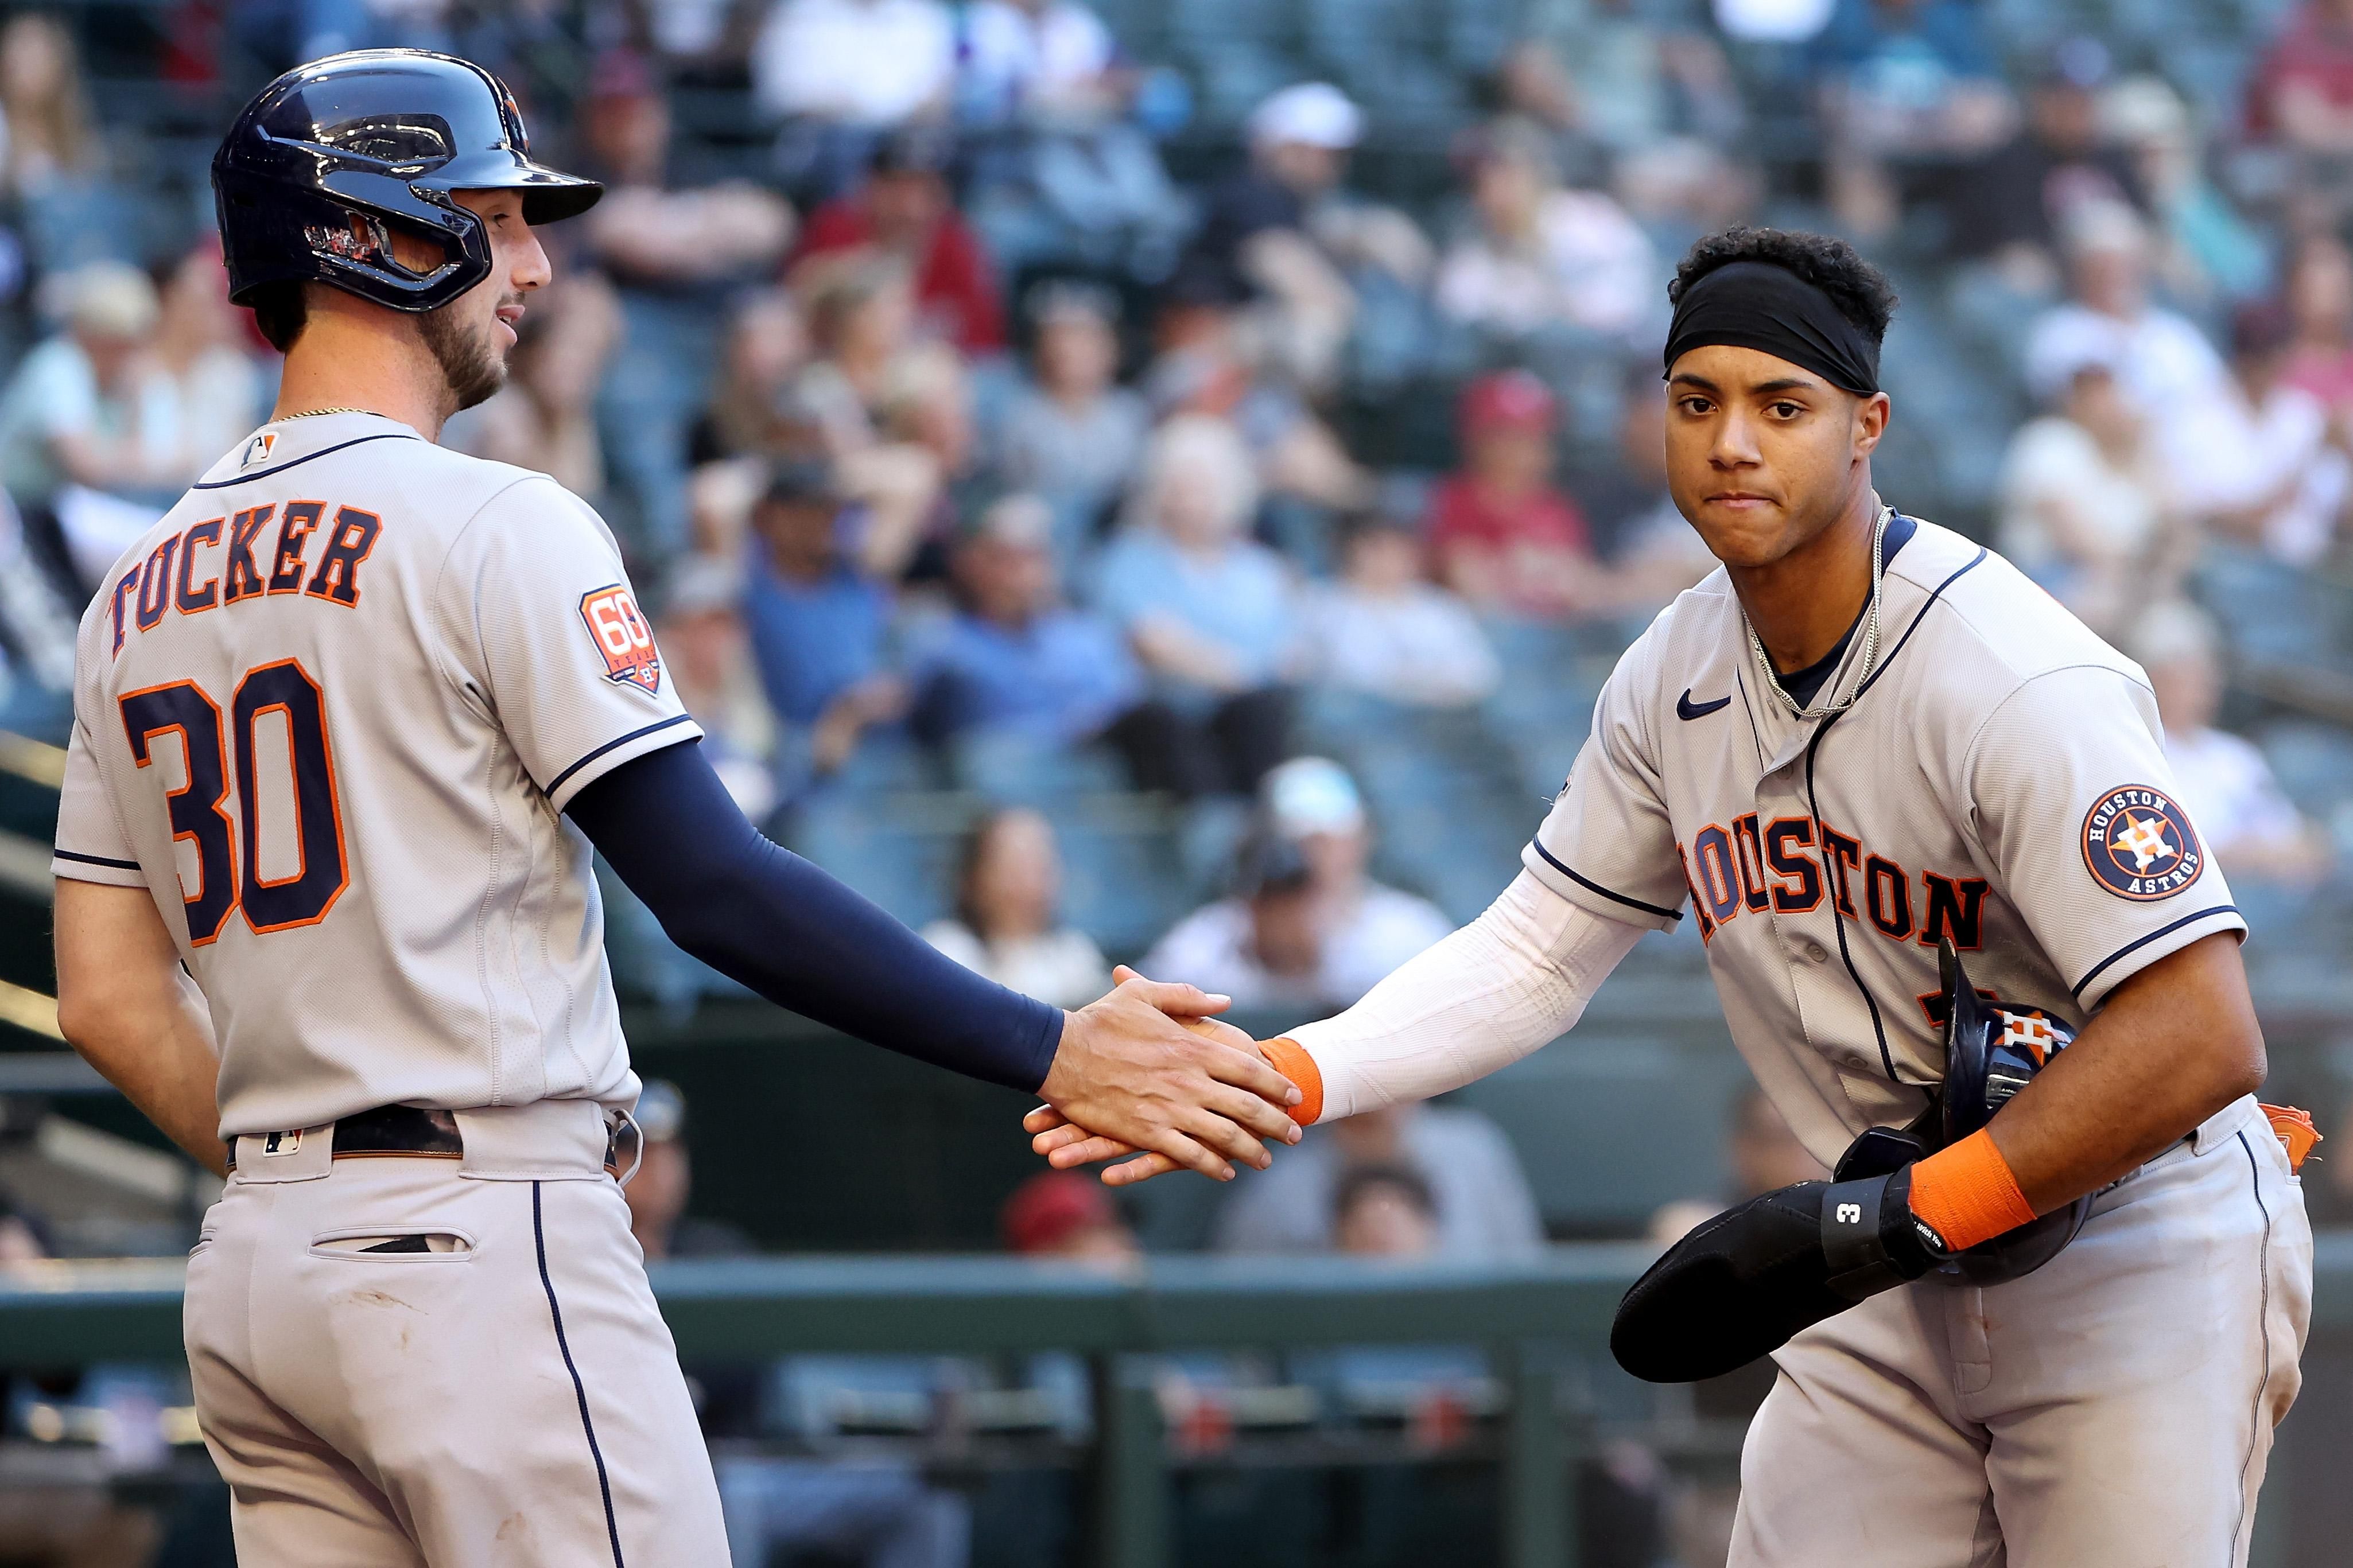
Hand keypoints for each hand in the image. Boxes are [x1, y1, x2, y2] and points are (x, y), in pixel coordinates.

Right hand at [1038, 967, 1302, 1182]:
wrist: (1057, 1054)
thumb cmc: (1099, 1020)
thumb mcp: (1144, 995)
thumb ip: (1188, 996)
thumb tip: (1226, 1000)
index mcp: (1191, 1048)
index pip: (1249, 1070)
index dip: (1276, 1085)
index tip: (1294, 1095)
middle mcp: (1188, 1082)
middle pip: (1248, 1108)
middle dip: (1277, 1124)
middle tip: (1295, 1133)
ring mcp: (1169, 1110)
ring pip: (1225, 1137)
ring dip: (1251, 1150)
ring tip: (1266, 1159)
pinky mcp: (1147, 1133)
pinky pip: (1189, 1156)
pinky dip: (1212, 1166)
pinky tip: (1225, 1172)